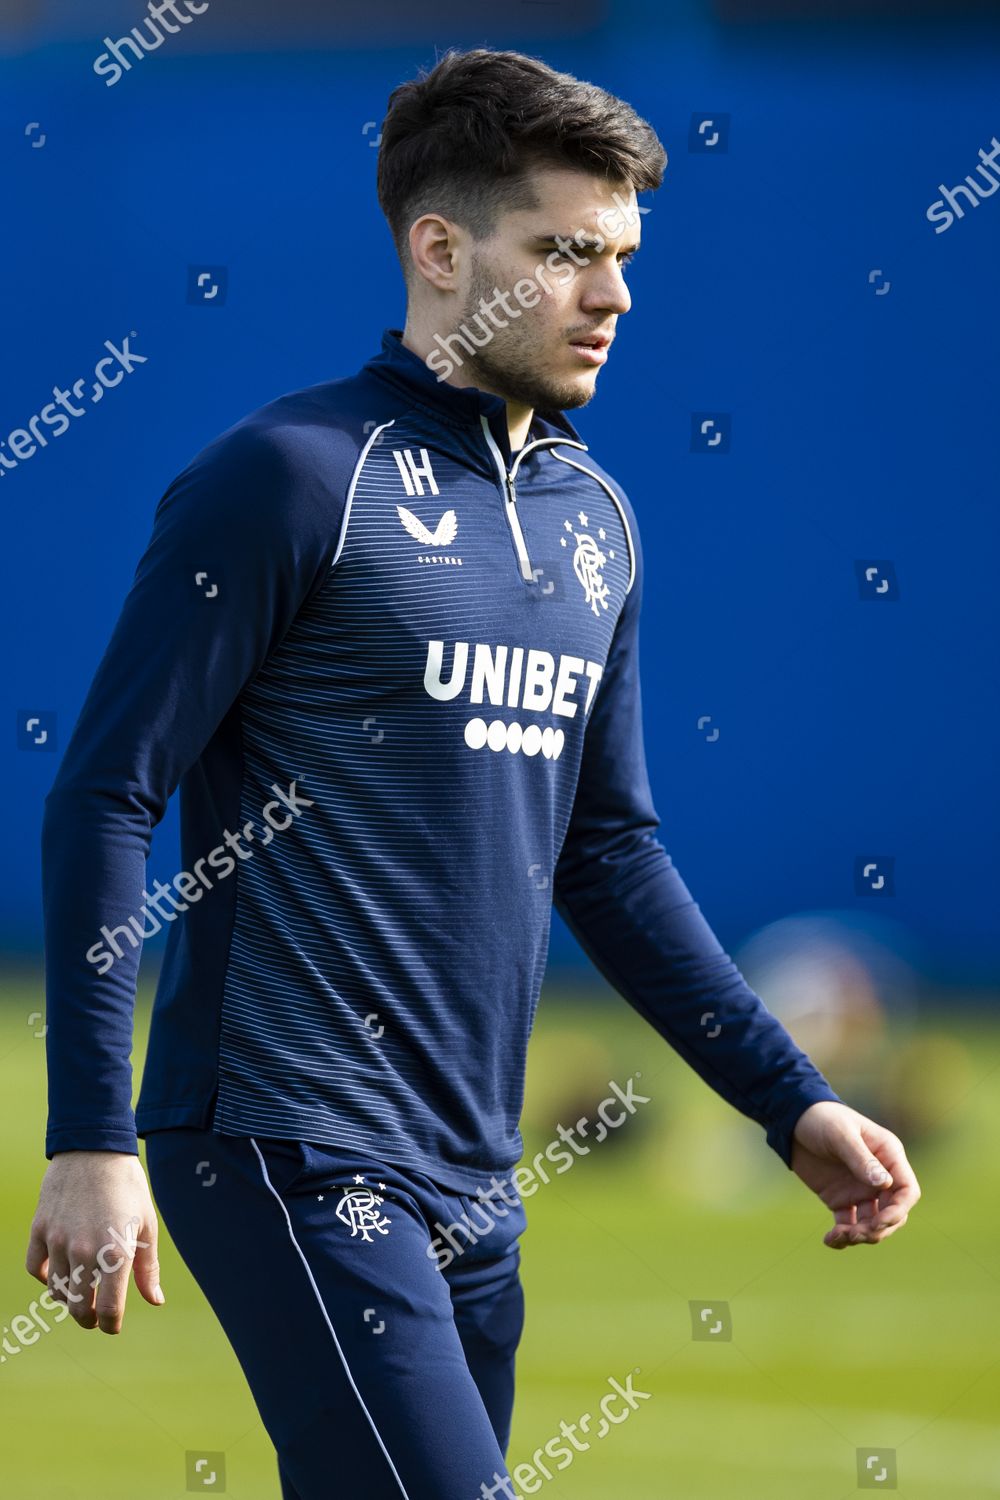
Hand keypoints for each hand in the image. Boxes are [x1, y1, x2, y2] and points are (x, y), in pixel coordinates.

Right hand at [25, 1151, 164, 1333]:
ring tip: (79, 1292)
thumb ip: (148, 1267)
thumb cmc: (128, 1186)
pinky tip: (59, 1271)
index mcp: (116, 1252)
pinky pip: (36, 1268)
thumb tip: (155, 1301)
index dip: (110, 1325)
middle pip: (79, 1308)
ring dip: (68, 1299)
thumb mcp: (147, 1224)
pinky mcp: (40, 1229)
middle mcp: (85, 1251)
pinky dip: (45, 1277)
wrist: (95, 1149)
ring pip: (56, 1291)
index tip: (112, 1325)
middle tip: (94, 1316)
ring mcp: (58, 1240)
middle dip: (88, 1318)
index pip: (108, 1310)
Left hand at [790, 1101, 920, 1248]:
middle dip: (877, 1229)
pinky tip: (829, 1240)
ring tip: (837, 1235)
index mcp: (888, 1156)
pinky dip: (843, 1236)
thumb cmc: (822, 1119)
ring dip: (860, 1235)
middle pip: (893, 1214)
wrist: (793, 1120)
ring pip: (872, 1224)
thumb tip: (885, 1184)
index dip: (898, 1210)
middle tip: (854, 1234)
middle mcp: (880, 1176)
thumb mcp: (841, 1135)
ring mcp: (861, 1190)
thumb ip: (861, 1159)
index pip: (907, 1191)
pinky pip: (849, 1224)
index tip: (878, 1222)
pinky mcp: (841, 1199)